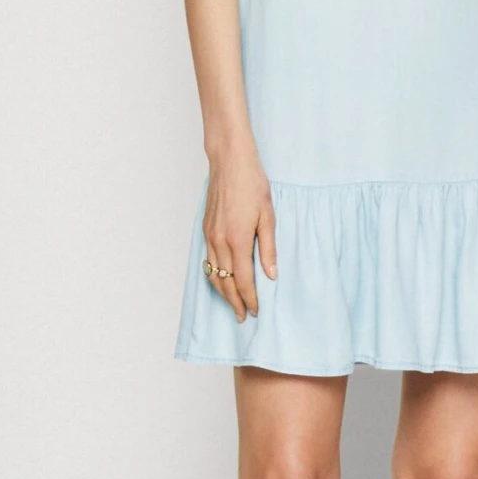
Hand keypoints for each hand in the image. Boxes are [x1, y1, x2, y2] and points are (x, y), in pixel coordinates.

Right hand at [202, 153, 277, 321]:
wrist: (229, 161)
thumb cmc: (252, 183)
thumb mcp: (268, 215)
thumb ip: (269, 248)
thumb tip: (271, 275)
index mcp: (238, 239)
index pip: (244, 280)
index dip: (250, 299)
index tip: (257, 312)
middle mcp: (220, 242)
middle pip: (225, 282)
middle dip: (235, 302)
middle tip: (244, 317)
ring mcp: (209, 236)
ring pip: (213, 274)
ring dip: (223, 292)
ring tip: (233, 304)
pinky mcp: (205, 230)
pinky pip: (208, 261)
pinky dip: (214, 276)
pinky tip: (222, 281)